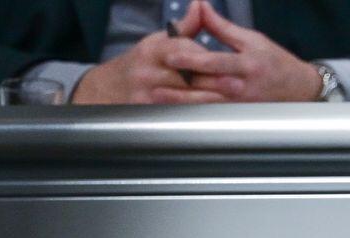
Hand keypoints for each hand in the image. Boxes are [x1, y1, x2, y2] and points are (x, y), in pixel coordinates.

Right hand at [71, 16, 219, 103]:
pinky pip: (176, 113)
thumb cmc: (143, 62)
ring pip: (183, 97)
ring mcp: (146, 93)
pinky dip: (196, 113)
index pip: (182, 50)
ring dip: (209, 100)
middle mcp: (147, 71)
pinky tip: (214, 115)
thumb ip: (184, 28)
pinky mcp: (147, 112)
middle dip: (213, 81)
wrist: (110, 88)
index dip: (205, 57)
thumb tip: (200, 5)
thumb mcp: (159, 41)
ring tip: (232, 101)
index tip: (228, 62)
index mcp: (152, 49)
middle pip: (185, 76)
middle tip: (239, 85)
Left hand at [161, 0, 325, 103]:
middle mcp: (242, 86)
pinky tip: (174, 107)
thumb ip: (221, 26)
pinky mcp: (236, 113)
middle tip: (152, 76)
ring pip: (205, 102)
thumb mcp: (251, 38)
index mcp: (246, 64)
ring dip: (180, 99)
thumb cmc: (274, 61)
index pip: (215, 61)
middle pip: (205, 84)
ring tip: (158, 94)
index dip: (191, 59)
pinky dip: (191, 109)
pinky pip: (210, 112)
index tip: (170, 55)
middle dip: (178, 80)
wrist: (298, 89)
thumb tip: (200, 6)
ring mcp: (238, 103)